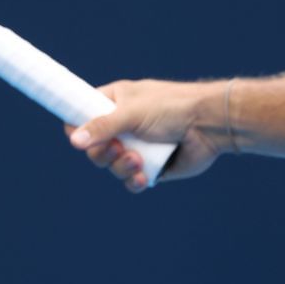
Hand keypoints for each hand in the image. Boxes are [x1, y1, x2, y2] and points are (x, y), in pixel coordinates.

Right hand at [65, 79, 226, 192]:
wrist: (209, 124)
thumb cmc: (172, 107)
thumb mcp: (132, 113)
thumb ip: (102, 126)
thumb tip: (75, 142)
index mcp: (114, 102)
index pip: (81, 116)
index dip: (77, 129)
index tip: (80, 138)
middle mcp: (123, 125)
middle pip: (93, 148)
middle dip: (102, 153)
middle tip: (117, 148)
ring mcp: (136, 146)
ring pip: (111, 166)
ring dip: (120, 167)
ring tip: (137, 161)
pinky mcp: (151, 166)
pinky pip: (131, 180)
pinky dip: (134, 180)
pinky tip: (143, 177)